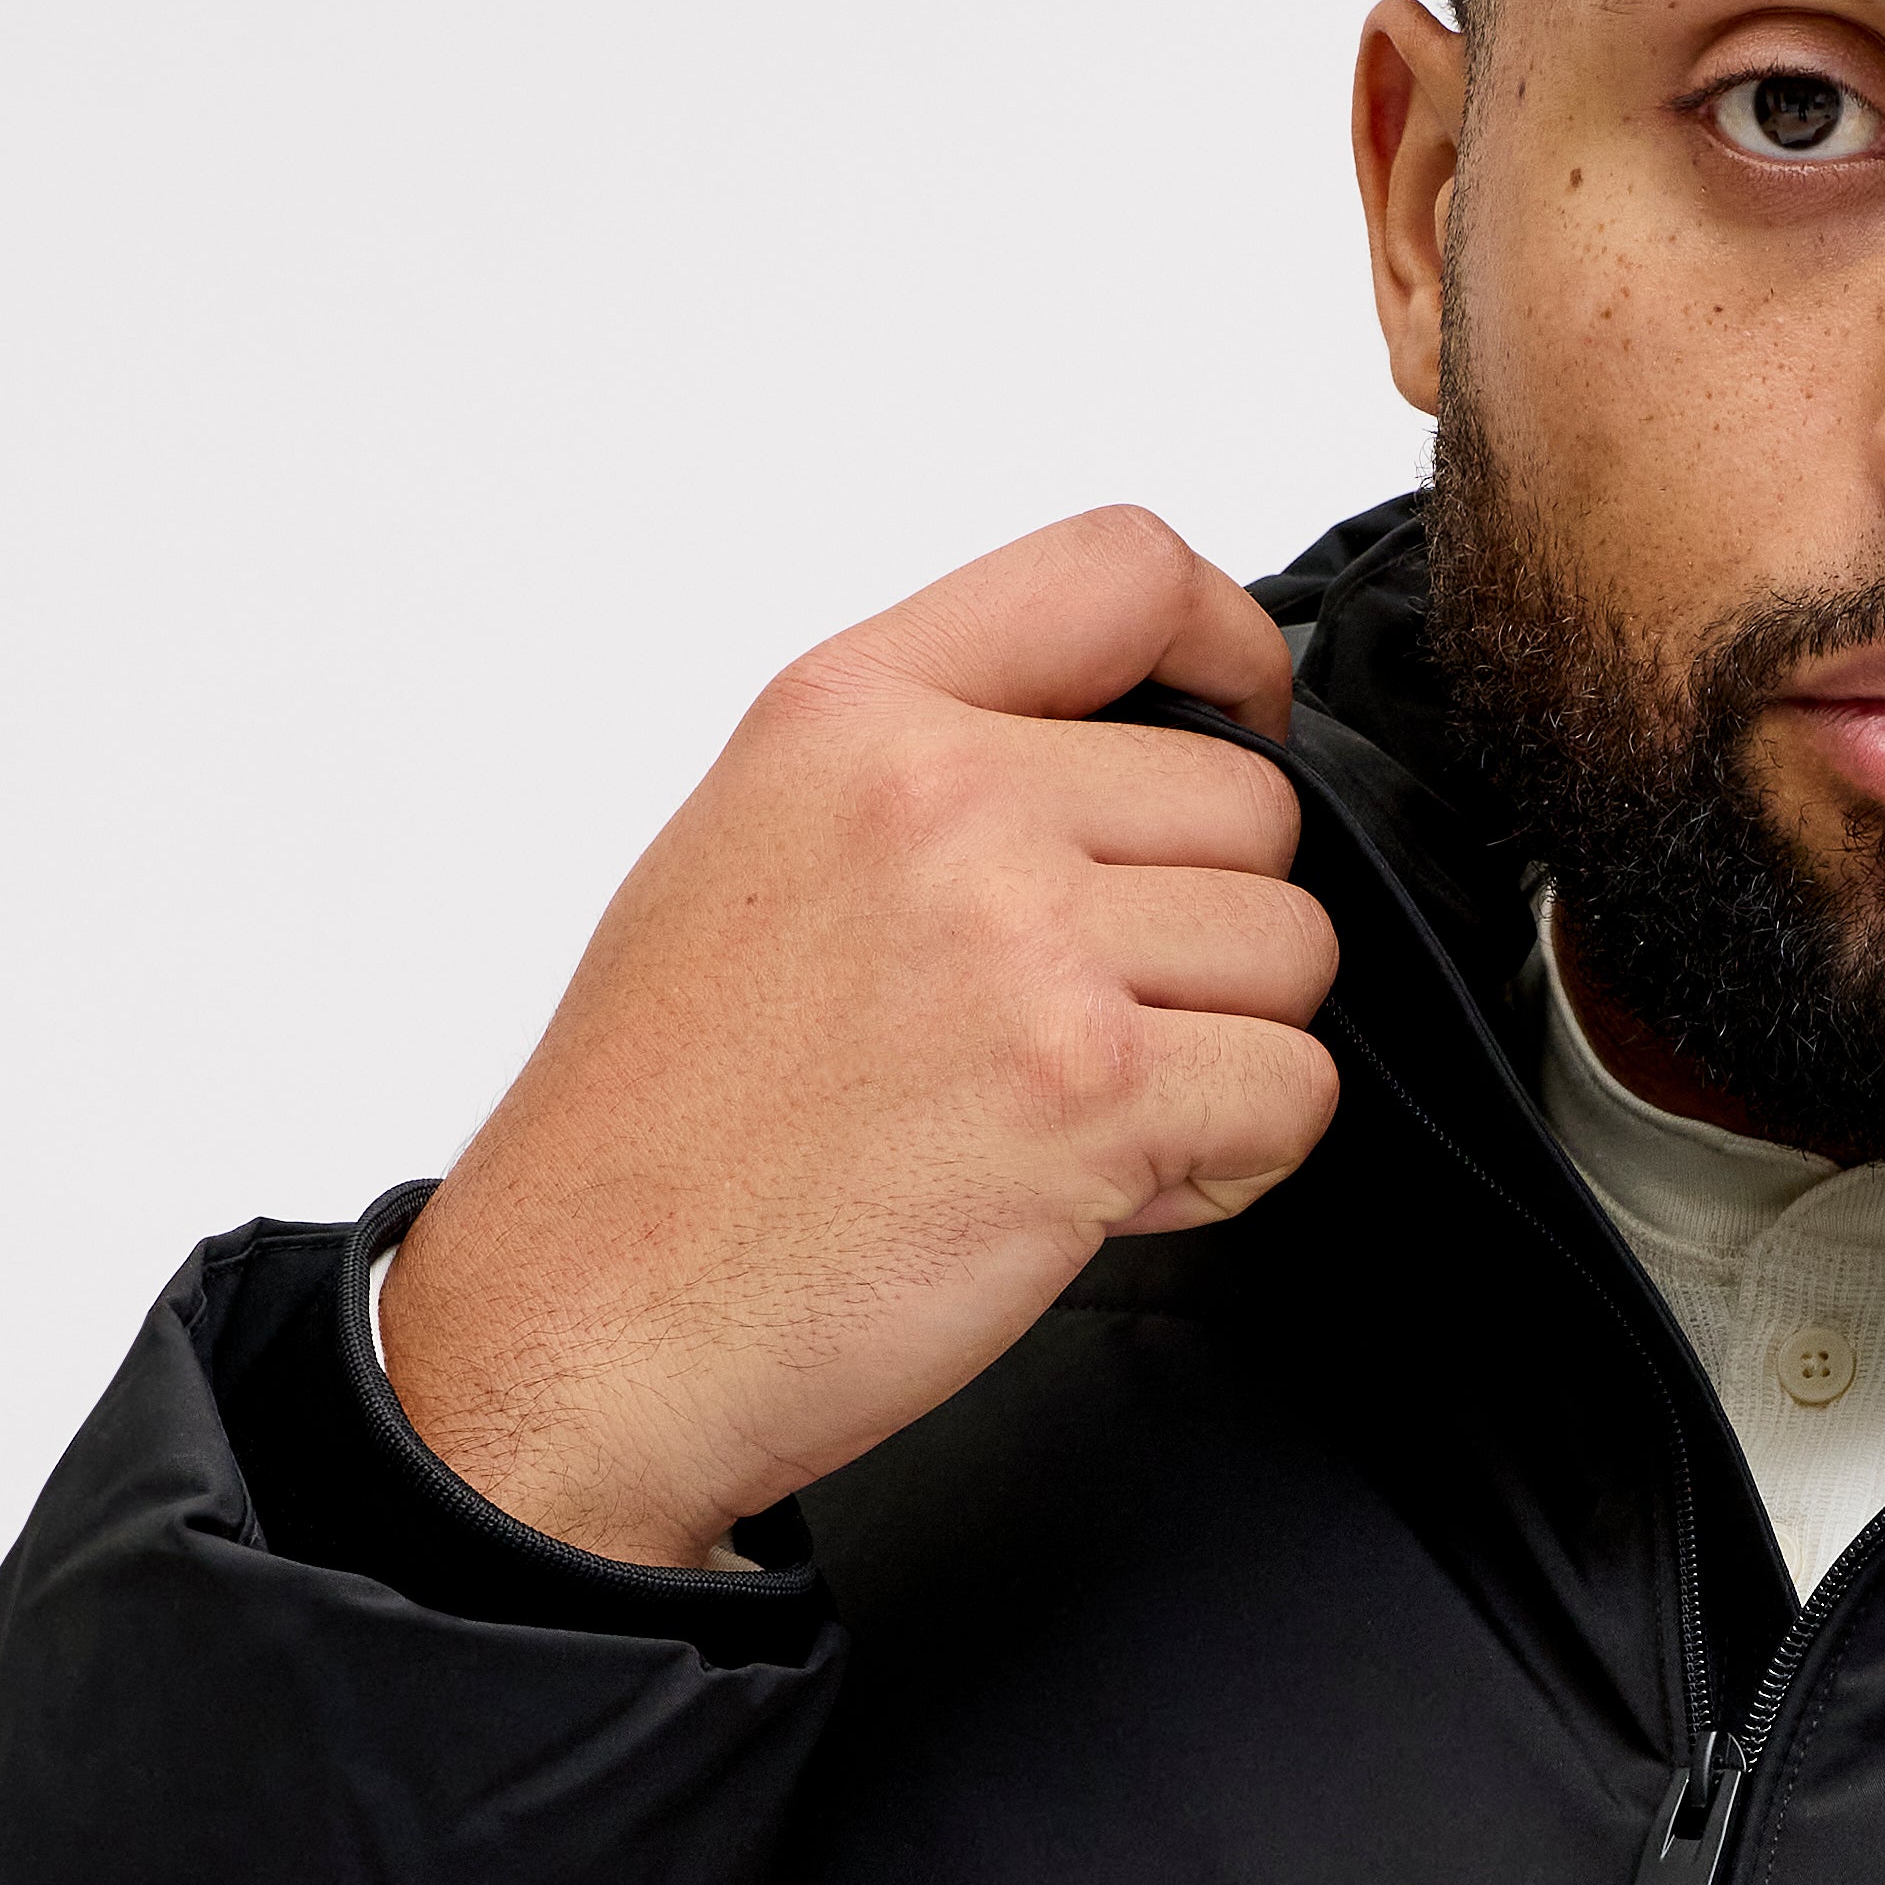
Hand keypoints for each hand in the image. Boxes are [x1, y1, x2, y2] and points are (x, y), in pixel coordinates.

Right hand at [375, 505, 1344, 1570]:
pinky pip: (1293, 1090)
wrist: (592, 1314)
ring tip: (1080, 1115)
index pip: (1122, 570)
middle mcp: (944, 801)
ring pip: (1289, 951)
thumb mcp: (750, 851)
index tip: (1240, 724)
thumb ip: (924, 775)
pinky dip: (1237, 1160)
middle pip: (1249, 803)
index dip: (1227, 652)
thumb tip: (1110, 771)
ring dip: (1227, 1052)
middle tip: (1095, 1026)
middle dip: (1213, 930)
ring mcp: (1023, 942)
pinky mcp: (1088, 1092)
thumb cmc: (656, 1127)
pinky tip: (1110, 1187)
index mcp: (856, 714)